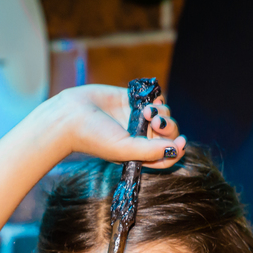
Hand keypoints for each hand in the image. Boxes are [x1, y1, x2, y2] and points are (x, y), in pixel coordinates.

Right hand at [45, 85, 186, 167]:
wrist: (71, 115)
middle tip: (155, 122)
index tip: (182, 141)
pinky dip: (156, 98)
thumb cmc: (93, 138)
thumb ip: (150, 151)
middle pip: (168, 133)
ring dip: (161, 111)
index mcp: (139, 154)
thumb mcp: (124, 150)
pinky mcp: (133, 100)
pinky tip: (148, 101)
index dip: (178, 149)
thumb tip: (176, 149)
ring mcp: (137, 117)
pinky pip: (154, 98)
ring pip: (164, 114)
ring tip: (146, 111)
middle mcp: (140, 137)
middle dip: (168, 127)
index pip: (166, 154)